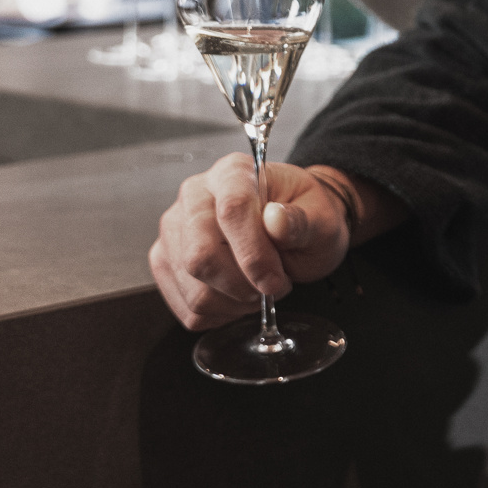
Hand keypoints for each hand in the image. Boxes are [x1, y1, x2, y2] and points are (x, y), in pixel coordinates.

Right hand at [150, 155, 350, 330]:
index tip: (276, 278)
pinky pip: (188, 309)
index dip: (254, 253)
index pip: (231, 209)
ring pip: (194, 289)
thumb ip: (301, 220)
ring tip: (259, 287)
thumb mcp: (320, 217)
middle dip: (242, 285)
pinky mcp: (166, 264)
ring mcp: (175, 231)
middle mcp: (195, 197)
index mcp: (234, 173)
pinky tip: (239, 296)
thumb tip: (276, 219)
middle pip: (201, 256)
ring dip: (235, 302)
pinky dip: (221, 314)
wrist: (290, 230)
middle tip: (272, 285)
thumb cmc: (304, 219)